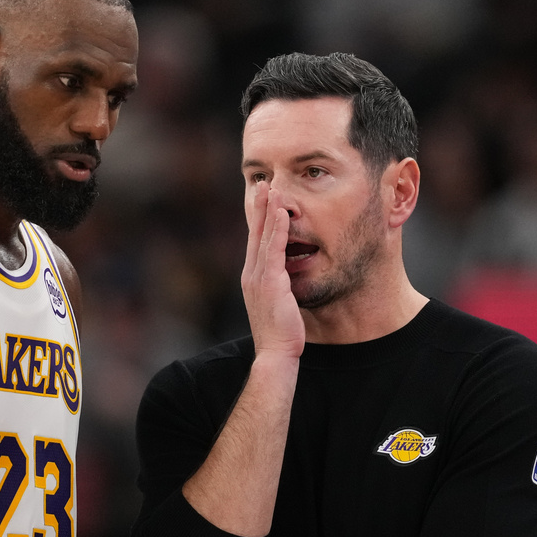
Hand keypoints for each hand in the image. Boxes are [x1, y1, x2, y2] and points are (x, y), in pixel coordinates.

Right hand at [241, 182, 304, 360]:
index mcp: (252, 278)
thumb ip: (278, 288)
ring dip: (266, 210)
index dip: (259, 219)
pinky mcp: (270, 282)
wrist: (275, 353)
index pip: (256, 242)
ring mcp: (258, 277)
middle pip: (255, 233)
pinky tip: (281, 212)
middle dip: (258, 207)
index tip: (262, 199)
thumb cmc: (280, 333)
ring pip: (262, 236)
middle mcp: (251, 274)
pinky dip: (276, 229)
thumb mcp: (276, 304)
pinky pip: (274, 250)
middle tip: (262, 183)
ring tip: (270, 188)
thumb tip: (285, 279)